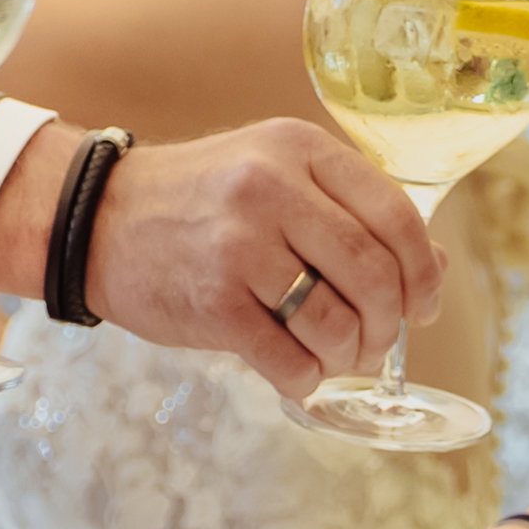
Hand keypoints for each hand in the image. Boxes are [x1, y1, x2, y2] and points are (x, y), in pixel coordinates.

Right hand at [56, 121, 443, 396]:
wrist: (96, 218)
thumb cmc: (201, 201)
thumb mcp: (277, 175)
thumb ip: (353, 210)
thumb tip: (432, 268)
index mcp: (299, 150)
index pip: (396, 217)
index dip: (422, 274)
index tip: (421, 305)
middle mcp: (272, 189)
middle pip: (374, 275)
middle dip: (388, 324)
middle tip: (375, 343)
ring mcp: (240, 246)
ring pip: (336, 323)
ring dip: (348, 356)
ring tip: (335, 358)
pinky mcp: (212, 302)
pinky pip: (289, 360)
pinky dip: (306, 378)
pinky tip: (298, 372)